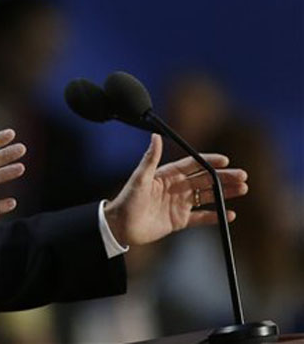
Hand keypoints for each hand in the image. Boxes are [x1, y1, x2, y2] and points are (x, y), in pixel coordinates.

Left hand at [104, 134, 248, 246]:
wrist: (120, 227)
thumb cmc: (127, 200)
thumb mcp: (139, 178)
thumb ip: (150, 159)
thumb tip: (156, 136)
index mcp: (167, 175)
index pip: (193, 165)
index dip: (209, 161)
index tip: (225, 159)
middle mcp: (175, 187)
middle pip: (204, 180)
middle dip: (223, 177)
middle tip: (243, 176)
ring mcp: (179, 204)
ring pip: (207, 196)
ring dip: (224, 193)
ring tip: (242, 189)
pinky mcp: (179, 221)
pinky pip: (202, 217)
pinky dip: (216, 215)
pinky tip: (229, 214)